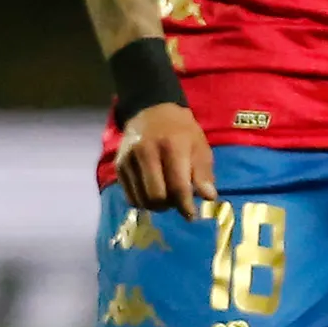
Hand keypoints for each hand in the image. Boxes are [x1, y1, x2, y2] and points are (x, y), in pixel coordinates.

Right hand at [115, 101, 214, 215]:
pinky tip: (152, 193)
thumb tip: (209, 198)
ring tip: (166, 196)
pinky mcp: (119, 165)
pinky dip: (142, 201)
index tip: (191, 215)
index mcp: (172, 147)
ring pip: (141, 199)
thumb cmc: (182, 131)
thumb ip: (203, 173)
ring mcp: (129, 159)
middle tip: (178, 202)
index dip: (185, 206)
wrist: (152, 111)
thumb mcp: (200, 147)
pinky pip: (130, 196)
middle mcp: (146, 152)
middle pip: (156, 196)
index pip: (177, 186)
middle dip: (170, 205)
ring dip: (156, 206)